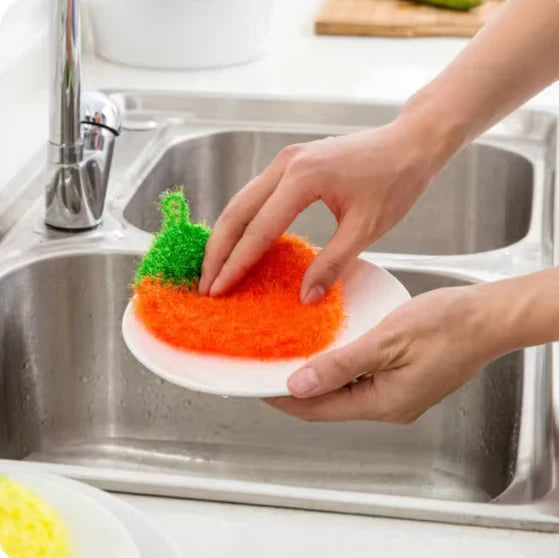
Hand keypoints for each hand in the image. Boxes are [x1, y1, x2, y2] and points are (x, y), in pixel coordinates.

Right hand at [200, 120, 440, 301]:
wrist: (410, 143)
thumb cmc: (395, 181)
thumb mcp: (366, 228)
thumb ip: (333, 263)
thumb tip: (305, 297)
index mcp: (302, 177)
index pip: (259, 229)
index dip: (237, 264)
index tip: (219, 291)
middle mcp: (285, 164)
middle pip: (236, 211)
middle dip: (217, 251)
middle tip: (206, 285)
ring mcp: (285, 160)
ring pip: (241, 202)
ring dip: (225, 236)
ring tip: (215, 269)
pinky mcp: (290, 164)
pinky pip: (256, 196)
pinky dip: (242, 222)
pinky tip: (239, 244)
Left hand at [264, 285, 500, 423]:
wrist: (488, 318)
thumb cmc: (447, 326)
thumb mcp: (385, 342)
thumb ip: (339, 366)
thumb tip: (299, 386)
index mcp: (384, 403)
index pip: (319, 409)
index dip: (285, 400)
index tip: (258, 388)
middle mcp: (390, 406)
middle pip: (330, 404)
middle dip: (298, 390)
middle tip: (269, 370)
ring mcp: (400, 395)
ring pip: (345, 392)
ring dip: (319, 378)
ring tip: (293, 359)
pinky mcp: (406, 379)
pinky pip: (362, 380)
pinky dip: (340, 369)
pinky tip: (330, 352)